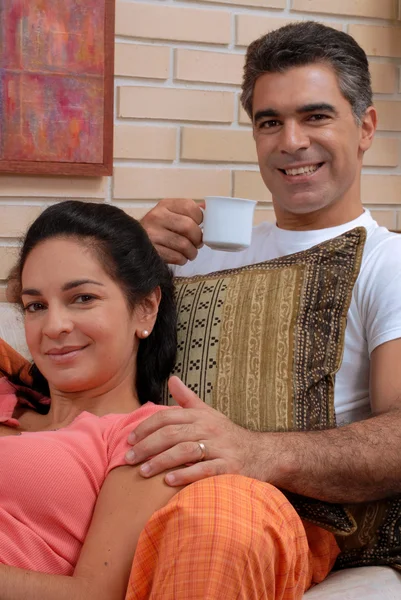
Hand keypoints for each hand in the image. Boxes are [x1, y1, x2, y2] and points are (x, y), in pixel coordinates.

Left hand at [125, 377, 262, 485]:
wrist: (261, 454)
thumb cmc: (227, 435)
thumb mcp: (208, 413)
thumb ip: (188, 399)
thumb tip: (171, 379)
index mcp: (200, 416)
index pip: (167, 417)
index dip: (146, 427)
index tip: (129, 440)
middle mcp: (209, 429)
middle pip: (172, 434)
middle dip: (147, 446)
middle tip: (128, 458)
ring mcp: (219, 448)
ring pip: (185, 451)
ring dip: (161, 461)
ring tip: (143, 471)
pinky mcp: (229, 467)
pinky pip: (204, 470)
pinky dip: (185, 475)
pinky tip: (168, 482)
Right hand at [141, 198, 202, 264]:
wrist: (133, 242)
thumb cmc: (158, 228)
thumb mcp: (170, 213)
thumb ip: (188, 211)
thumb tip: (208, 207)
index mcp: (165, 205)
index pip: (190, 207)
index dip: (200, 218)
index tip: (199, 225)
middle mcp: (157, 217)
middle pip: (189, 227)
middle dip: (198, 238)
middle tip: (198, 243)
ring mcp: (152, 234)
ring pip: (184, 245)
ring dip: (192, 252)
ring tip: (190, 253)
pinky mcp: (152, 250)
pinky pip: (176, 257)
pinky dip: (182, 260)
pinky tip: (180, 257)